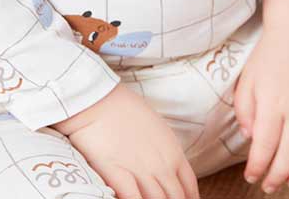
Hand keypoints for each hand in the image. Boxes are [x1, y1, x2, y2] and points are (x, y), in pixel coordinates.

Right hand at [52, 82, 199, 198]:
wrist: (98, 100)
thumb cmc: (125, 109)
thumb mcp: (156, 128)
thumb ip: (165, 151)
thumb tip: (168, 168)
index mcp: (173, 151)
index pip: (189, 187)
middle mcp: (162, 165)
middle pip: (176, 198)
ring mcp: (141, 172)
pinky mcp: (118, 175)